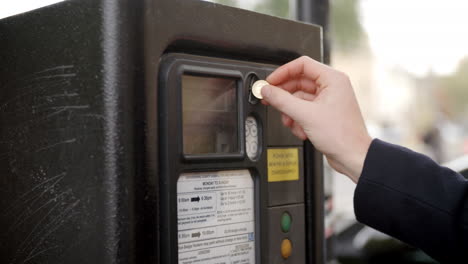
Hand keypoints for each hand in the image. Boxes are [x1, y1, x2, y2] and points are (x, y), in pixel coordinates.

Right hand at [261, 56, 371, 182]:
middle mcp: (332, 86)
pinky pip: (304, 109)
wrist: (353, 157)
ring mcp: (328, 100)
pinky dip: (298, 119)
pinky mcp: (324, 113)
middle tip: (270, 99)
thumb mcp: (305, 115)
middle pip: (298, 82)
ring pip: (299, 98)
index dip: (283, 72)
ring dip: (290, 111)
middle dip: (284, 94)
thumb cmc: (342, 136)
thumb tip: (266, 90)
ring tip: (289, 121)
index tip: (270, 82)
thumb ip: (282, 100)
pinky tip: (300, 129)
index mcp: (332, 79)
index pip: (302, 65)